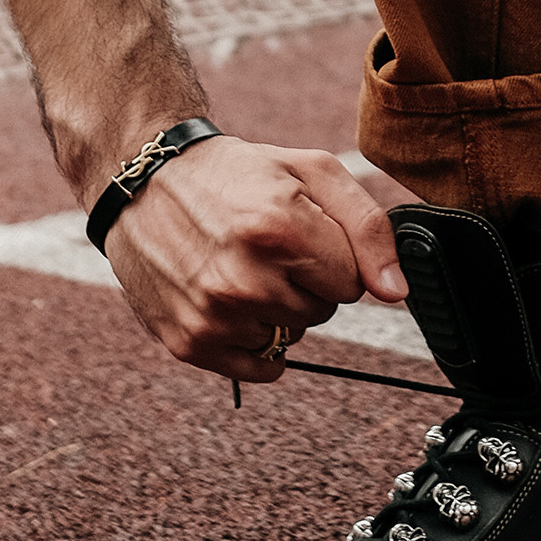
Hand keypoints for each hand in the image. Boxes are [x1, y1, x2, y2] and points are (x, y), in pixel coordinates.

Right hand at [101, 135, 405, 382]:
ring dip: (277, 309)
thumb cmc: (236, 174)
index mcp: (281, 230)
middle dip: (306, 281)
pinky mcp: (191, 343)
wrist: (146, 182)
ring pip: (292, 337)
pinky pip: (262, 368)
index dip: (333, 257)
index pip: (354, 284)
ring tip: (241, 266)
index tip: (302, 234)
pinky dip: (255, 340)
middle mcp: (245, 279)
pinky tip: (229, 299)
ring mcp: (215, 316)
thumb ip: (369, 228)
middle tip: (266, 246)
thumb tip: (395, 292)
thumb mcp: (312, 172)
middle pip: (324, 312)